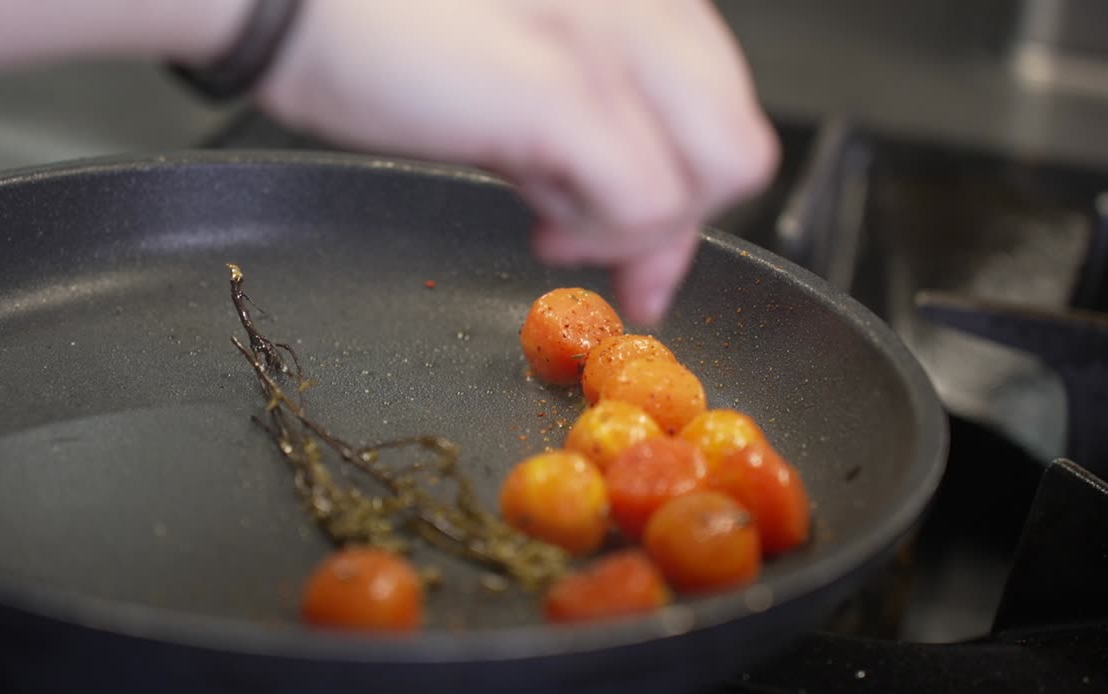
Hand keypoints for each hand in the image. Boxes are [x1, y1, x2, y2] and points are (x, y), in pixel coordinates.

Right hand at [257, 0, 777, 324]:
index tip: (644, 245)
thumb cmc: (370, 30)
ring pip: (723, 166)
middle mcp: (642, 4)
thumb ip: (575, 147)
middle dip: (682, 217)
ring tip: (558, 222)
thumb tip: (611, 226)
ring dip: (649, 225)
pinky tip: (541, 223)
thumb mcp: (505, 91)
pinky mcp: (570, 90)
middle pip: (737, 137)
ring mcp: (614, 39)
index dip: (690, 186)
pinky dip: (609, 235)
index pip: (718, 103)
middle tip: (614, 255)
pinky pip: (650, 197)